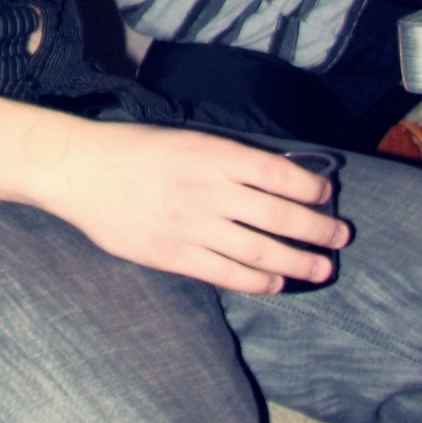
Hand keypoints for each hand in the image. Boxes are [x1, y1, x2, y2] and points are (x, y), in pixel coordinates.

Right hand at [43, 123, 347, 293]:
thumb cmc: (133, 149)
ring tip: (322, 268)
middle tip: (341, 236)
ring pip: (261, 251)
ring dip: (299, 262)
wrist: (80, 170)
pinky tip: (276, 284)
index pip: (279, 173)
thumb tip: (275, 178)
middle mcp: (209, 190)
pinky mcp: (174, 254)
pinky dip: (258, 282)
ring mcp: (192, 226)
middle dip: (318, 229)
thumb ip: (226, 158)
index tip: (328, 194)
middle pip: (280, 215)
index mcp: (213, 154)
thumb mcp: (186, 138)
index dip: (311, 186)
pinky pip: (227, 274)